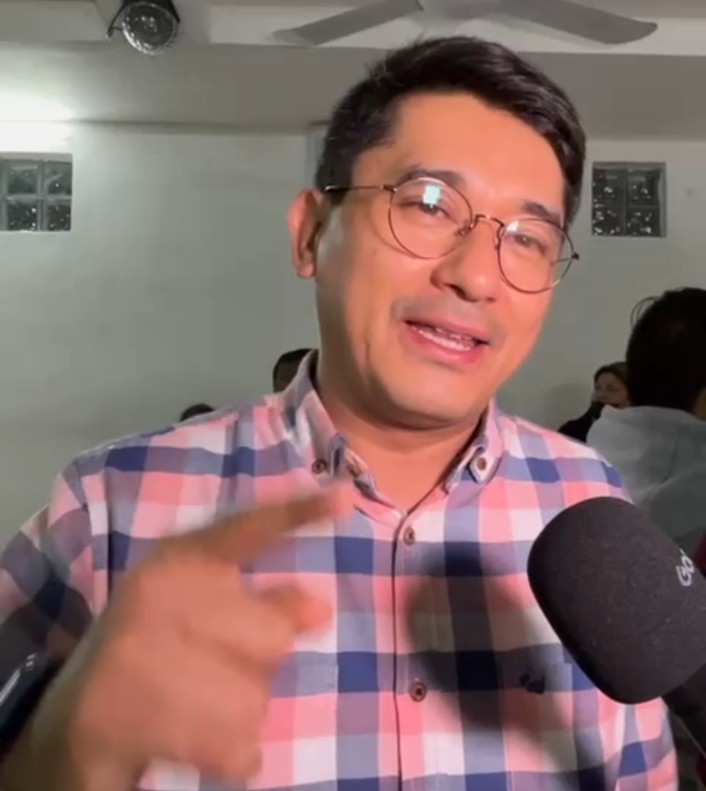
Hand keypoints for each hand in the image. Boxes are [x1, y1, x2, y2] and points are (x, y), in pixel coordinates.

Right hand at [29, 483, 353, 790]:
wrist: (76, 713)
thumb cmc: (145, 641)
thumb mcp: (188, 599)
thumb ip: (248, 593)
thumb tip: (319, 608)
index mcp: (177, 561)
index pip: (248, 528)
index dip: (300, 512)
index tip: (345, 495)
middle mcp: (169, 600)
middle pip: (275, 634)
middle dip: (259, 654)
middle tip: (215, 658)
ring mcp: (158, 661)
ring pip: (260, 694)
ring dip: (240, 704)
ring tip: (195, 695)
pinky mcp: (156, 721)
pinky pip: (244, 746)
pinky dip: (230, 750)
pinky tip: (193, 732)